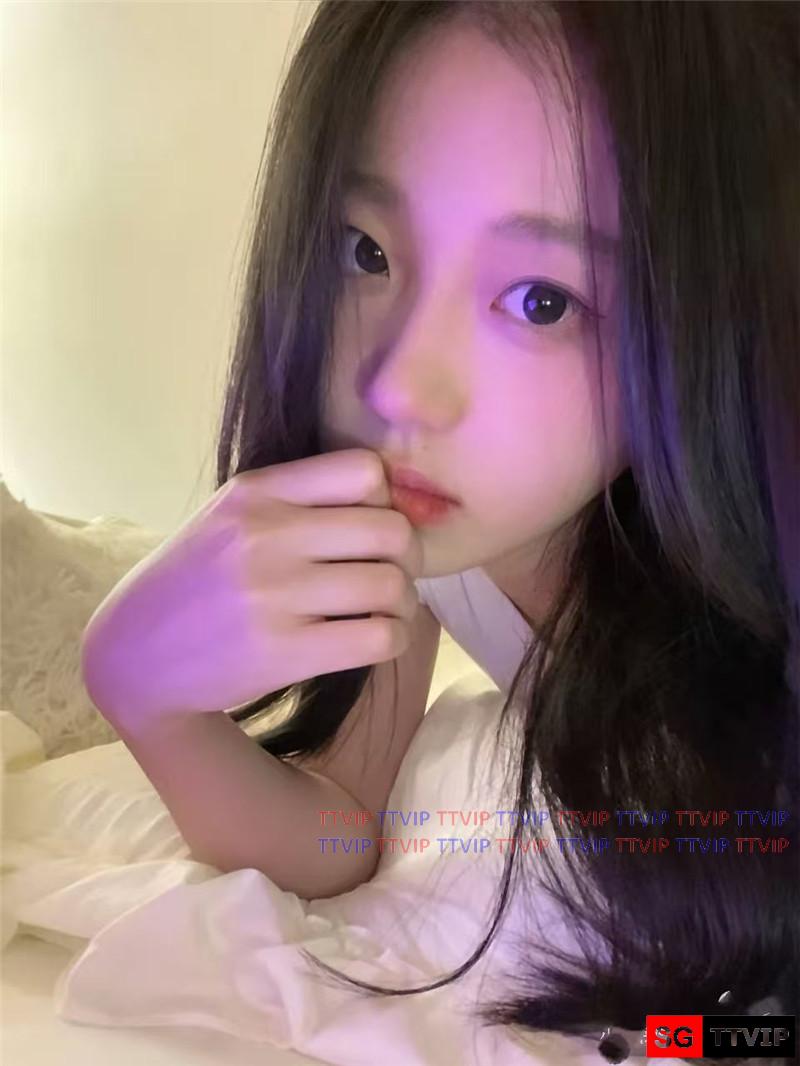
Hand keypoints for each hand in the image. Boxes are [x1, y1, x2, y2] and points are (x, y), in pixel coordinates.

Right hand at [80, 449, 422, 726]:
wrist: (137, 653)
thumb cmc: (198, 579)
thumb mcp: (230, 515)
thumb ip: (296, 498)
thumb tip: (389, 497)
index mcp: (257, 491)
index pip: (366, 470)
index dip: (385, 500)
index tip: (372, 526)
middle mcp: (266, 535)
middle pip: (392, 530)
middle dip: (408, 556)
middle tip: (393, 573)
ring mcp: (274, 594)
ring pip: (392, 586)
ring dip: (404, 602)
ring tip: (386, 611)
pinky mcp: (284, 651)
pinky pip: (380, 637)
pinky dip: (394, 639)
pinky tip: (376, 639)